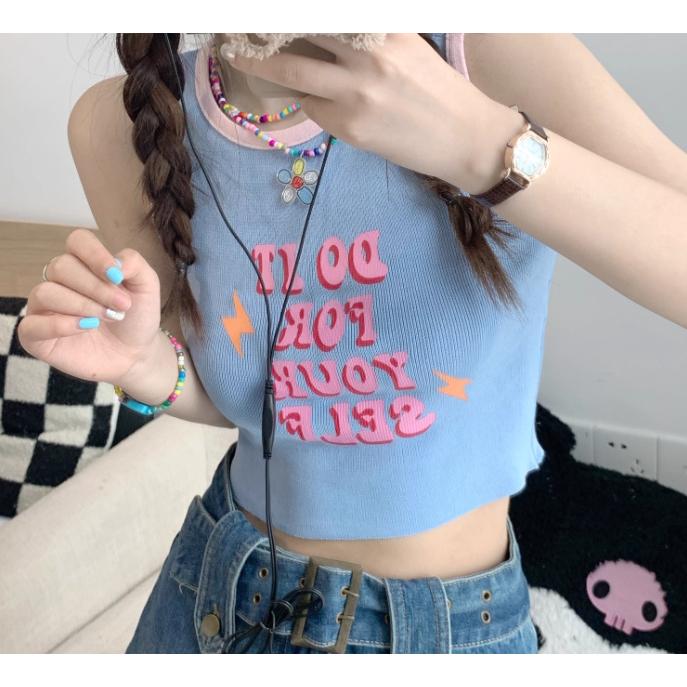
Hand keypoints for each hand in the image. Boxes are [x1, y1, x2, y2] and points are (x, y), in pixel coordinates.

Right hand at [17, 228, 162, 385]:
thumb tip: (115, 262)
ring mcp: (44, 308)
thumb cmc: (136, 317)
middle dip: (96, 287)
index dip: (95, 254)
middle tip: (121, 306)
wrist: (136, 353)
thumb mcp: (147, 286)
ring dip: (82, 305)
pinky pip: (31, 325)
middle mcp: (59, 282)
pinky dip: (59, 325)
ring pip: (45, 292)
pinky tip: (86, 327)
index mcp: (83, 264)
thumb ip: (135, 264)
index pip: (77, 241)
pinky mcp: (36, 336)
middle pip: (61, 266)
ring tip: (107, 318)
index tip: (117, 276)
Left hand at [220, 33, 494, 185]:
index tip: (261, 10)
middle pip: (299, 33)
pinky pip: (313, 109)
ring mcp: (356, 94)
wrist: (465, 138)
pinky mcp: (351, 128)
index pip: (324, 12)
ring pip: (294, 72)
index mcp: (384, 29)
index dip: (289, 12)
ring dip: (264, 64)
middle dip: (262, 31)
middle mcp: (367, 55)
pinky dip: (309, 101)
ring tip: (242, 56)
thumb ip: (367, 35)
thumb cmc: (438, 92)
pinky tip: (318, 100)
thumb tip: (321, 33)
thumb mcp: (407, 47)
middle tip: (234, 27)